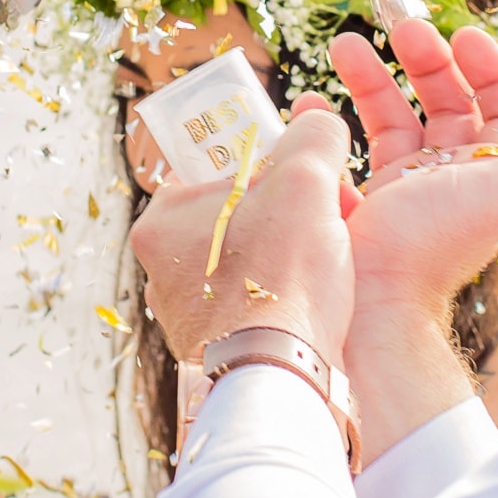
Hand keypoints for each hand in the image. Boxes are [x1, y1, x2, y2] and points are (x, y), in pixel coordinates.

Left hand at [128, 107, 357, 366]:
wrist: (280, 376)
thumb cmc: (283, 276)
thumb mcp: (305, 182)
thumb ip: (313, 138)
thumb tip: (319, 120)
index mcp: (160, 220)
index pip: (224, 176)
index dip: (279, 172)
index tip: (316, 183)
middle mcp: (161, 270)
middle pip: (244, 220)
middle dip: (296, 215)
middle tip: (337, 220)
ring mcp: (186, 315)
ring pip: (254, 265)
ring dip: (299, 257)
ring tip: (337, 263)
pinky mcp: (215, 351)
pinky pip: (260, 310)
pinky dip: (292, 302)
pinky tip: (323, 305)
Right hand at [332, 17, 497, 317]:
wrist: (373, 299)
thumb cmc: (436, 243)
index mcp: (492, 170)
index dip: (488, 67)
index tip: (461, 37)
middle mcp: (455, 172)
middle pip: (448, 100)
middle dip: (426, 60)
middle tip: (398, 28)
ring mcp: (409, 183)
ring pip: (395, 115)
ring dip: (371, 76)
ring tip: (343, 45)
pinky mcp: (367, 195)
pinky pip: (351, 145)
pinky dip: (332, 119)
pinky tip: (312, 102)